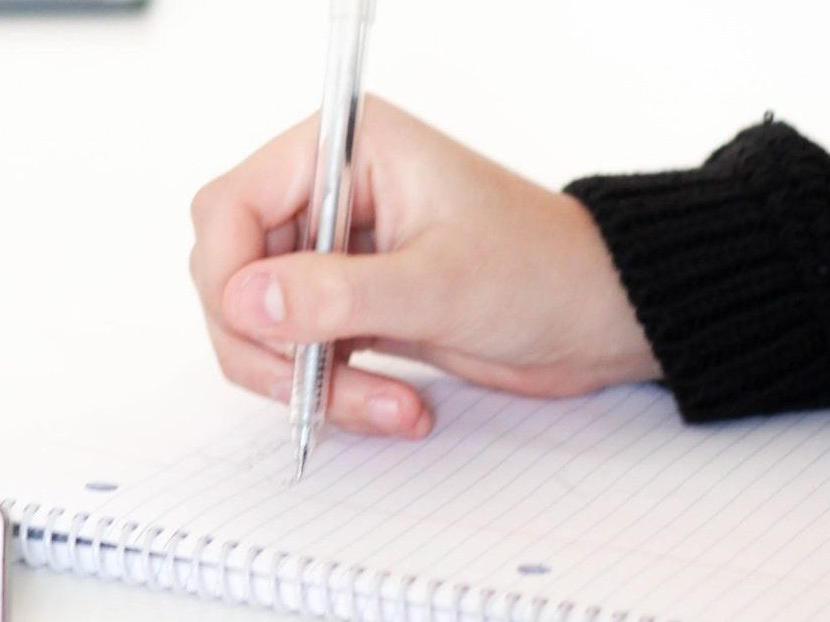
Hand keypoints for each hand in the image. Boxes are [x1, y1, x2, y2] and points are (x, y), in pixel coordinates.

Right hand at [189, 97, 659, 437]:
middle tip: (316, 386)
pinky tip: (394, 405)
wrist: (600, 318)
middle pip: (231, 272)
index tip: (258, 328)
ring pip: (259, 324)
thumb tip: (246, 299)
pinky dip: (331, 391)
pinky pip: (297, 353)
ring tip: (385, 406)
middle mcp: (327, 193)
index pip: (230, 206)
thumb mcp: (440, 284)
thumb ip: (336, 293)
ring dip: (307, 379)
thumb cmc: (544, 271)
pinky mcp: (346, 302)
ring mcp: (333, 251)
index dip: (229, 274)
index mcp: (344, 150)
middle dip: (270, 343)